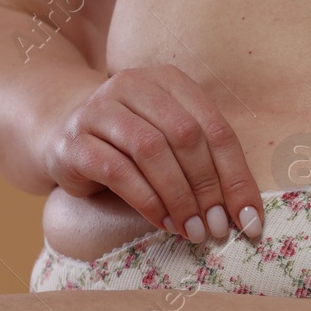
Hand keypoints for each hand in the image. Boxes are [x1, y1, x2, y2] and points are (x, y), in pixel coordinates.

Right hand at [39, 65, 264, 241]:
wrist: (61, 135)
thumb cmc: (128, 144)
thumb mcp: (169, 141)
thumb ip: (203, 162)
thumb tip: (243, 213)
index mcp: (168, 81)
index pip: (215, 128)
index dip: (236, 175)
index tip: (249, 218)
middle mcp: (133, 86)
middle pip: (185, 136)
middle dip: (208, 188)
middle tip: (217, 227)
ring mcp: (99, 110)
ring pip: (151, 150)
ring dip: (178, 196)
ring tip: (192, 230)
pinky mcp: (75, 141)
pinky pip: (117, 170)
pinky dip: (146, 200)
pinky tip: (162, 222)